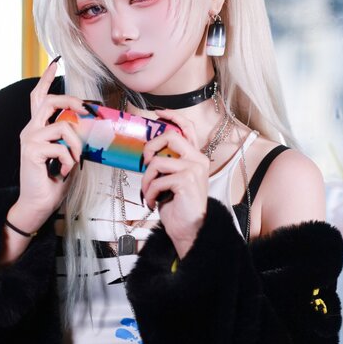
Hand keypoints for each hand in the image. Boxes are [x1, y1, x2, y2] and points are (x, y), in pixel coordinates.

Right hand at [16, 60, 87, 225]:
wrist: (38, 204)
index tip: (55, 63)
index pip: (39, 97)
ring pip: (62, 125)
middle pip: (50, 101)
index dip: (46, 79)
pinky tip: (65, 171)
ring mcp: (30, 139)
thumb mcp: (68, 154)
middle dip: (72, 102)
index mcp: (37, 128)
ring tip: (75, 160)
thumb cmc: (53, 180)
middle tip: (89, 110)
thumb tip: (90, 125)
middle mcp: (30, 129)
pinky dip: (70, 160)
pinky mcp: (32, 152)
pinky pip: (62, 146)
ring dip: (77, 144)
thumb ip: (73, 137)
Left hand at [141, 108, 209, 254]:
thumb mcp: (171, 181)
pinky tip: (153, 202)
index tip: (158, 113)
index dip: (173, 117)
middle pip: (169, 137)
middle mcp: (198, 160)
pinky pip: (157, 180)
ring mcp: (193, 170)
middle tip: (145, 163)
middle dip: (150, 148)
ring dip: (146, 180)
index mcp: (195, 158)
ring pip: (158, 162)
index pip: (187, 129)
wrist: (190, 230)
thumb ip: (166, 164)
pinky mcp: (186, 181)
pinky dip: (150, 193)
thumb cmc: (179, 207)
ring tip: (148, 193)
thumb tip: (147, 154)